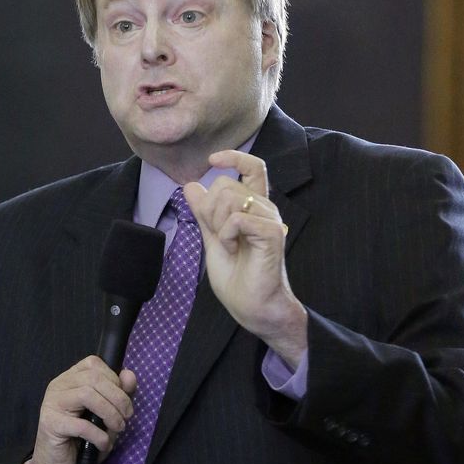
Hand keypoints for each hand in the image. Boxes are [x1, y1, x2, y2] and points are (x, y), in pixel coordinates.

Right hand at [12, 357, 135, 463]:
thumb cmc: (81, 442)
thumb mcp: (106, 416)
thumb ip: (118, 395)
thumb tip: (129, 376)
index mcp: (69, 379)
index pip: (93, 364)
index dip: (114, 379)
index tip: (123, 400)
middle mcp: (58, 386)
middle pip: (93, 378)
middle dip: (118, 397)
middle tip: (126, 417)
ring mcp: (51, 403)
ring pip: (87, 394)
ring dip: (110, 413)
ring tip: (118, 429)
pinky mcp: (51, 424)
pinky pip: (81, 424)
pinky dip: (99, 435)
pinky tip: (104, 445)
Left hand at [184, 151, 307, 368]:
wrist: (251, 306)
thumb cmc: (236, 276)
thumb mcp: (212, 238)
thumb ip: (203, 212)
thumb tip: (191, 185)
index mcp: (253, 207)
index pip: (253, 167)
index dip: (233, 156)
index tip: (213, 160)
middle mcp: (265, 209)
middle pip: (226, 185)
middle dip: (209, 210)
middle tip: (218, 236)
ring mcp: (270, 220)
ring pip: (229, 198)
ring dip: (217, 224)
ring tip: (228, 245)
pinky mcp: (272, 233)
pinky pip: (237, 218)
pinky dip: (226, 235)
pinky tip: (234, 250)